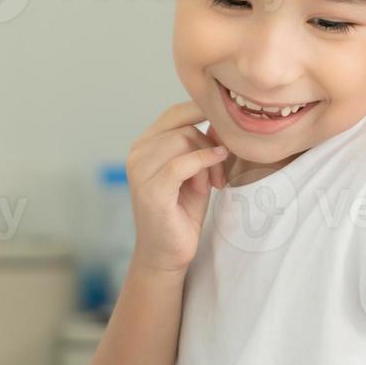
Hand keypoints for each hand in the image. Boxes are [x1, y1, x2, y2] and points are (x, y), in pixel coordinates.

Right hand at [124, 101, 232, 276]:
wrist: (167, 253)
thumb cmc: (182, 211)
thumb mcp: (196, 171)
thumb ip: (202, 144)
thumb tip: (221, 119)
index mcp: (145, 144)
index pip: (175, 113)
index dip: (203, 112)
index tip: (229, 126)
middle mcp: (136, 153)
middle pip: (183, 127)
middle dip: (210, 146)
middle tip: (219, 177)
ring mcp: (139, 171)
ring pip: (183, 142)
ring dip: (207, 162)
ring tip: (211, 185)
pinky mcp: (150, 190)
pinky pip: (181, 164)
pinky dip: (203, 164)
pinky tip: (214, 178)